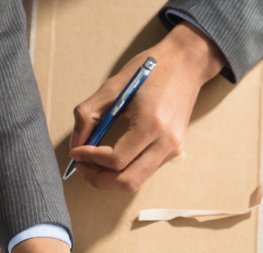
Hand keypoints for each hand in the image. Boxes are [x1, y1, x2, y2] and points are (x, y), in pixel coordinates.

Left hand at [67, 22, 224, 192]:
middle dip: (98, 178)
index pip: (117, 159)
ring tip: (92, 164)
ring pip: (136, 181)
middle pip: (127, 181)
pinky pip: (144, 171)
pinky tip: (111, 158)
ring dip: (110, 178)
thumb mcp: (114, 86)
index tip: (75, 151)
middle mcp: (166, 142)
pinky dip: (124, 171)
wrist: (187, 62)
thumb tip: (75, 143)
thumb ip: (89, 114)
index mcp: (152, 124)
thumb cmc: (152, 69)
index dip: (91, 159)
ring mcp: (173, 149)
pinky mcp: (174, 151)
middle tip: (81, 166)